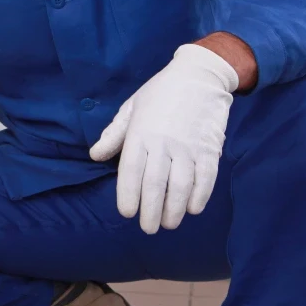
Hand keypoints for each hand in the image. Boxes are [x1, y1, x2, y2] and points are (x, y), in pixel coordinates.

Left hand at [89, 43, 239, 233]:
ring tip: (169, 224)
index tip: (126, 213)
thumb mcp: (131, 108)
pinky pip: (206, 178)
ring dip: (175, 209)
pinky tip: (192, 209)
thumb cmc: (160, 93)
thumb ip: (114, 134)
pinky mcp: (210, 149)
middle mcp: (164, 143)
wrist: (199, 76)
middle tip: (148, 228)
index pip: (130, 172)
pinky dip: (200, 196)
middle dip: (151, 211)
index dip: (128, 195)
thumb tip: (95, 156)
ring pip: (181, 186)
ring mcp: (189, 147)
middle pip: (155, 185)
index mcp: (140, 133)